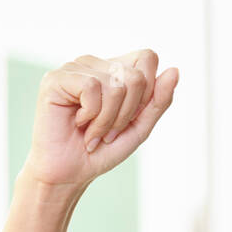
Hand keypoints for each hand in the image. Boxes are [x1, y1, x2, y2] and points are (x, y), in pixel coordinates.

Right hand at [21, 48, 178, 190]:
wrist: (69, 173)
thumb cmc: (101, 151)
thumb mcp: (139, 128)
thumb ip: (158, 101)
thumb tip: (174, 70)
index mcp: (115, 70)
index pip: (147, 58)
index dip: (147, 92)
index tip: (129, 117)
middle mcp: (96, 63)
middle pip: (136, 77)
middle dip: (127, 114)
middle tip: (108, 131)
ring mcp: (75, 67)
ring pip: (116, 85)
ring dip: (108, 120)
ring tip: (92, 132)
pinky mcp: (56, 78)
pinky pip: (92, 87)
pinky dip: (92, 116)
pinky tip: (78, 123)